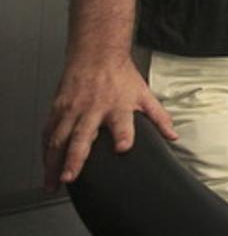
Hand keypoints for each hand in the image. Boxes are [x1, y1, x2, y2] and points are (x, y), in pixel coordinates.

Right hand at [42, 56, 176, 191]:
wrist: (97, 54)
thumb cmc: (120, 76)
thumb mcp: (144, 95)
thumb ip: (159, 118)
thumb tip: (172, 136)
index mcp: (117, 107)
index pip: (123, 123)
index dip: (124, 135)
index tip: (122, 148)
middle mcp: (92, 109)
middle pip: (82, 136)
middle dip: (75, 158)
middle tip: (70, 178)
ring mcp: (72, 109)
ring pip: (59, 138)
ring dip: (53, 162)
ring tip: (53, 181)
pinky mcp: (58, 109)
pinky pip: (48, 132)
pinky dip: (45, 150)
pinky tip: (46, 164)